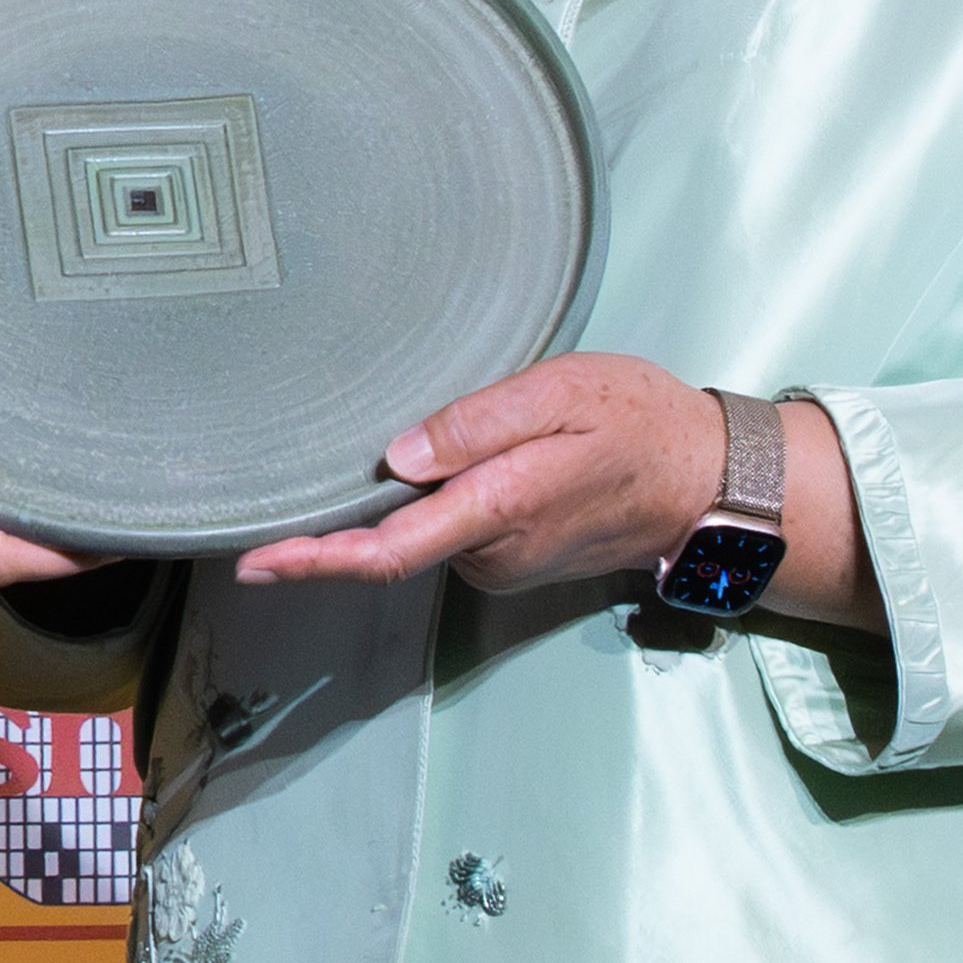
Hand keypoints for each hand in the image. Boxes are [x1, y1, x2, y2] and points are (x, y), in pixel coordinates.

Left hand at [234, 351, 722, 597]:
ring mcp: (501, 568)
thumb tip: (396, 457)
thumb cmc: (637, 423)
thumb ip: (476, 425)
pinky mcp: (510, 565)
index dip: (315, 562)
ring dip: (413, 496)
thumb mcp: (560, 393)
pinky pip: (452, 533)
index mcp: (498, 510)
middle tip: (354, 447)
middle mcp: (491, 555)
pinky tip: (474, 462)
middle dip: (361, 505)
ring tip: (463, 435)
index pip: (388, 552)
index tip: (256, 564)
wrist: (706, 484)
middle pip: (394, 538)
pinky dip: (442, 503)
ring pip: (424, 533)